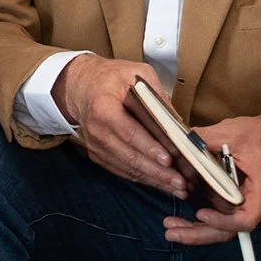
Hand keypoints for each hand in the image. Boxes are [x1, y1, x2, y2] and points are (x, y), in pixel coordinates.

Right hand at [52, 54, 186, 196]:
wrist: (80, 86)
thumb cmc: (111, 78)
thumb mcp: (136, 73)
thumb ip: (157, 97)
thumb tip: (177, 123)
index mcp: (103, 107)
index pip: (129, 132)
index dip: (149, 147)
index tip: (169, 159)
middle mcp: (96, 130)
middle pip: (129, 156)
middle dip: (157, 172)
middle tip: (181, 181)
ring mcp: (95, 145)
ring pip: (127, 168)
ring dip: (153, 180)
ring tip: (177, 187)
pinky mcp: (98, 154)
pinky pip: (122, 170)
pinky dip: (142, 179)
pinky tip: (161, 183)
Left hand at [162, 110, 260, 245]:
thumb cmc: (259, 135)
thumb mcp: (233, 132)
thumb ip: (205, 138)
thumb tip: (179, 141)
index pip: (246, 219)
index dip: (223, 221)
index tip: (200, 213)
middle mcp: (254, 203)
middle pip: (229, 231)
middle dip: (199, 234)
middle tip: (171, 232)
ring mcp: (243, 205)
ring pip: (221, 228)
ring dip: (196, 230)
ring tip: (170, 227)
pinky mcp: (233, 202)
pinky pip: (218, 217)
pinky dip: (199, 220)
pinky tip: (179, 218)